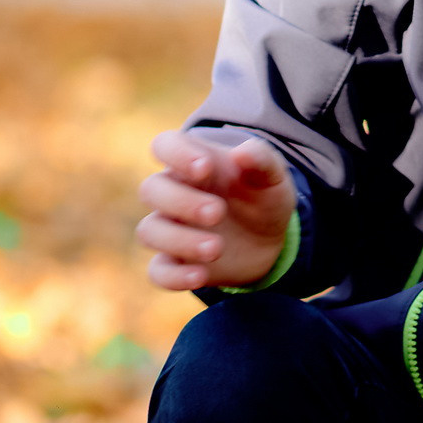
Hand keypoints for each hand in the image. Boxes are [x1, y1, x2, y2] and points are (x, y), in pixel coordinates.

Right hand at [137, 131, 294, 292]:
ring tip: (216, 248)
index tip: (204, 168)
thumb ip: (262, 160)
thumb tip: (242, 153)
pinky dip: (174, 276)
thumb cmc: (263, 197)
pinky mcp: (176, 263)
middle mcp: (175, 194)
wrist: (269, 240)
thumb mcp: (272, 177)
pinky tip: (200, 276)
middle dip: (181, 202)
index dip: (176, 154)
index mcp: (194, 163)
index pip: (165, 145)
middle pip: (151, 189)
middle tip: (218, 213)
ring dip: (179, 240)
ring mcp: (172, 229)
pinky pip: (157, 271)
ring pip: (149, 231)